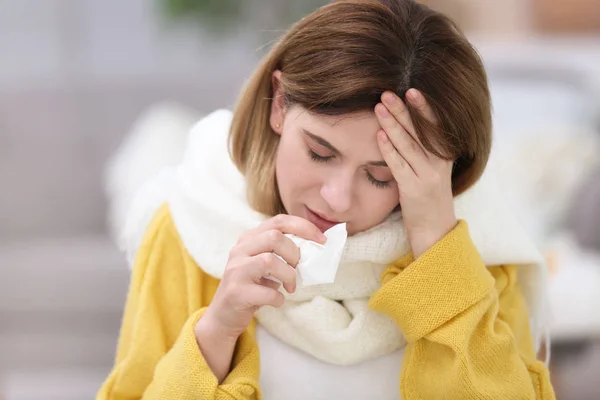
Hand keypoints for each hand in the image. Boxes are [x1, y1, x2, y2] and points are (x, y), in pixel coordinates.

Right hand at [197, 214, 325, 340]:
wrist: (224, 315)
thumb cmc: (251, 286)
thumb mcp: (263, 264)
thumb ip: (281, 252)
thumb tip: (313, 248)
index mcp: (249, 239)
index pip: (278, 221)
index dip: (303, 227)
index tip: (321, 240)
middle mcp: (239, 250)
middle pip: (274, 237)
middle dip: (294, 253)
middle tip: (298, 269)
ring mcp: (236, 270)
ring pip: (269, 261)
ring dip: (288, 276)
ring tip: (289, 287)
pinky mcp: (236, 292)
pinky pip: (266, 293)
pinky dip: (278, 298)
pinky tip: (276, 301)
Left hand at [375, 89, 456, 258]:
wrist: (435, 231)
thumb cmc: (428, 200)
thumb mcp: (431, 172)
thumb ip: (423, 152)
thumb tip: (404, 127)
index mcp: (444, 156)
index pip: (435, 126)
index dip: (424, 108)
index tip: (412, 90)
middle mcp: (439, 164)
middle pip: (420, 131)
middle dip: (404, 110)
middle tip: (388, 93)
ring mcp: (427, 177)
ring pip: (409, 145)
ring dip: (393, 124)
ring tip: (380, 107)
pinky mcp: (414, 190)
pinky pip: (400, 166)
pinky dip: (389, 150)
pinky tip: (379, 136)